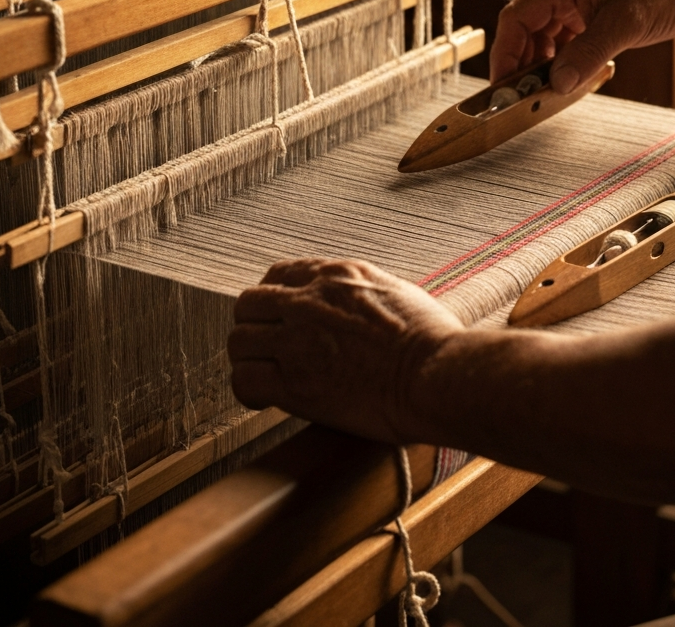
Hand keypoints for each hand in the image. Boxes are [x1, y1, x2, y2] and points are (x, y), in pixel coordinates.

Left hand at [228, 257, 463, 441]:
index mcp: (336, 274)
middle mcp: (310, 300)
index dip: (273, 300)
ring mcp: (298, 340)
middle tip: (269, 349)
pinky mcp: (295, 383)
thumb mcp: (396, 290)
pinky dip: (249, 392)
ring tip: (267, 376)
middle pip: (249, 304)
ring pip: (239, 342)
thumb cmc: (432, 339)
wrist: (435, 374)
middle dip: (255, 326)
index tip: (279, 320)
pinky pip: (244, 381)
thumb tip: (356, 303)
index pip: (277, 275)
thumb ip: (362, 291)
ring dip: (250, 359)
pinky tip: (265, 399)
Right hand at [490, 0, 674, 92]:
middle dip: (522, 62)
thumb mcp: (625, 26)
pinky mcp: (586, 15)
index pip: (517, 16)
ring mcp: (574, 2)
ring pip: (541, 37)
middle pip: (524, 28)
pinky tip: (567, 77)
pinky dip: (560, 61)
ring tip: (546, 89)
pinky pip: (561, 41)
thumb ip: (588, 55)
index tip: (505, 83)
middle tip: (523, 94)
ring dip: (541, 64)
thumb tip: (557, 84)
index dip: (506, 51)